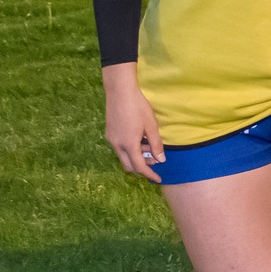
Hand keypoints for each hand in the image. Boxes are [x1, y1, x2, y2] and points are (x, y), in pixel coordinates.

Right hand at [103, 64, 164, 182]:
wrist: (120, 91)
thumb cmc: (138, 107)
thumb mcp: (151, 125)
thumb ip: (156, 144)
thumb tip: (160, 160)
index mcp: (128, 145)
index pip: (139, 167)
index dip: (149, 174)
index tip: (158, 179)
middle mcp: (117, 145)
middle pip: (129, 165)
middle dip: (143, 166)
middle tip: (156, 160)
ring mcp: (111, 139)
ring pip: (124, 156)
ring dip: (137, 156)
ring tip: (150, 145)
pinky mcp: (110, 133)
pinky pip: (120, 148)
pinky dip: (131, 149)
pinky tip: (140, 139)